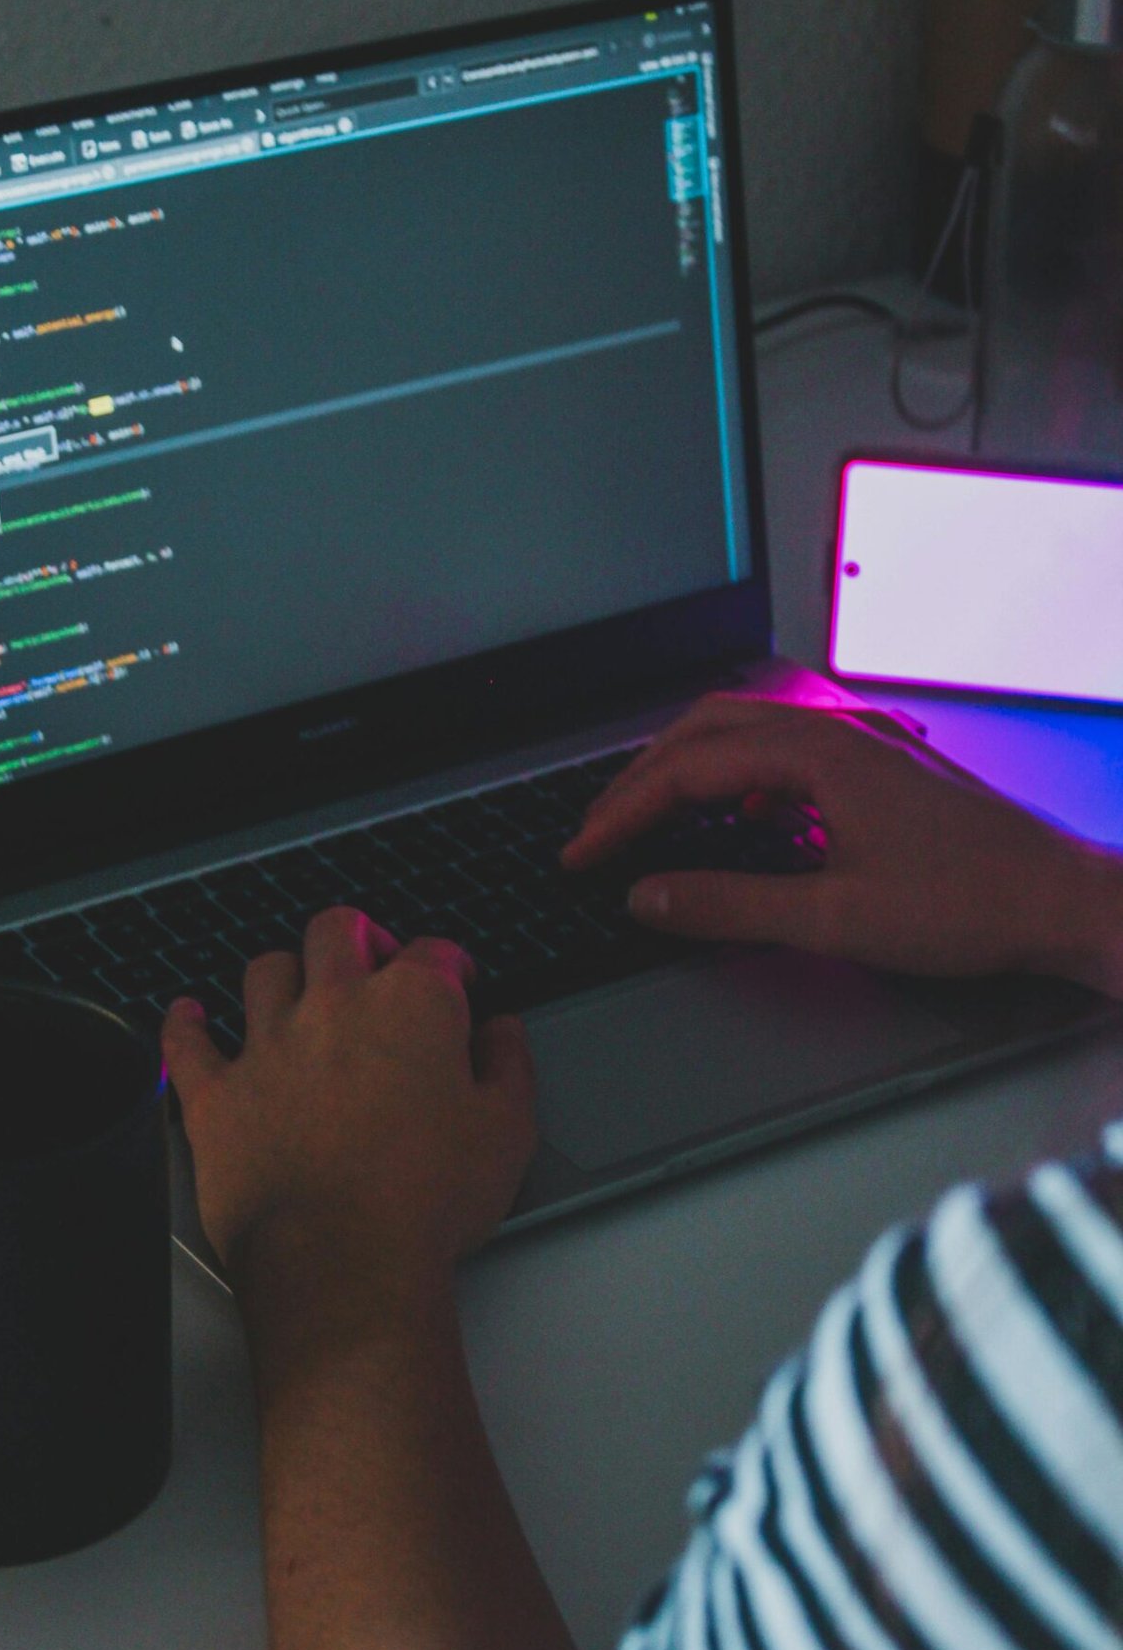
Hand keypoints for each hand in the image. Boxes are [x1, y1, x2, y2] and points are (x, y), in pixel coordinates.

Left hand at [161, 908, 536, 1299]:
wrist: (341, 1261)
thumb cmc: (425, 1202)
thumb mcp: (506, 1132)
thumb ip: (507, 1067)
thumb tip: (503, 1034)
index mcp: (411, 1006)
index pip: (432, 953)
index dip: (449, 964)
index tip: (455, 981)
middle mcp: (333, 1007)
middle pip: (337, 933)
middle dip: (359, 937)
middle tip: (372, 957)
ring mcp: (267, 1046)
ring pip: (265, 971)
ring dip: (285, 972)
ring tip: (295, 987)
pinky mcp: (217, 1094)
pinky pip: (187, 1042)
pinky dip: (185, 1023)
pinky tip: (188, 1014)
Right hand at [561, 694, 1122, 990]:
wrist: (1066, 901)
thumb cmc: (974, 905)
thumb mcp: (835, 920)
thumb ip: (730, 906)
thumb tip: (651, 896)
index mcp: (818, 754)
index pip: (686, 768)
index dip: (623, 812)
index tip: (585, 853)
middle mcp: (838, 732)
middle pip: (705, 729)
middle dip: (640, 779)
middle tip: (598, 830)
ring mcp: (863, 743)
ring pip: (745, 731)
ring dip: (686, 769)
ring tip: (648, 816)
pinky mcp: (882, 766)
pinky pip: (787, 749)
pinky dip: (738, 775)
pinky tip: (742, 816)